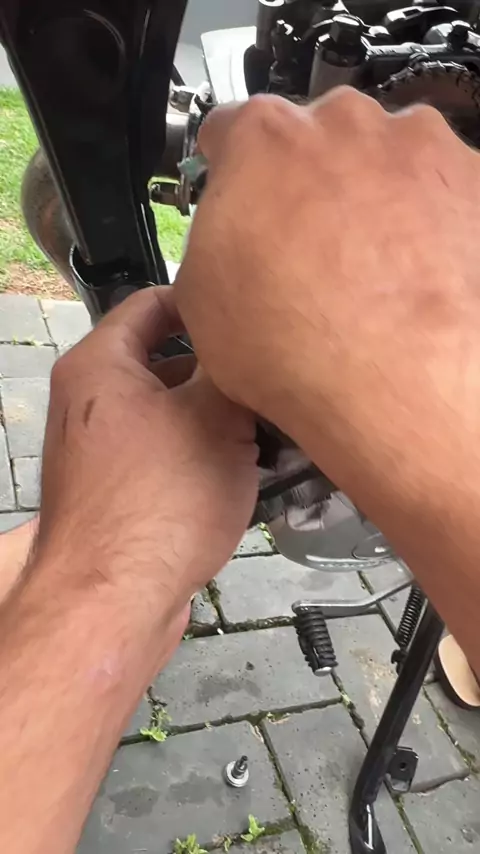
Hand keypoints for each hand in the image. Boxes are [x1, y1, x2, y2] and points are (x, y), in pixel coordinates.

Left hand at [37, 287, 258, 610]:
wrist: (112, 600)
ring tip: (278, 426)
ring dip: (220, 418)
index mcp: (99, 365)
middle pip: (166, 361)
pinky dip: (205, 454)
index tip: (255, 314)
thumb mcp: (215, 418)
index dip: (206, 302)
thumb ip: (233, 369)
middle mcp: (91, 400)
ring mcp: (102, 450)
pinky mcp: (119, 491)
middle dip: (222, 370)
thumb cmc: (162, 496)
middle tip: (276, 375)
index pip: (152, 303)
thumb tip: (249, 345)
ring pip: (173, 413)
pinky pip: (167, 454)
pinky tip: (254, 470)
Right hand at [174, 87, 479, 522]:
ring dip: (371, 205)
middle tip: (305, 256)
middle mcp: (344, 127)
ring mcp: (419, 150)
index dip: (230, 174)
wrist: (402, 386)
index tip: (239, 200)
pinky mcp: (475, 184)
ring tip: (367, 279)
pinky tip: (412, 280)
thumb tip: (226, 248)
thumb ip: (212, 245)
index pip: (231, 133)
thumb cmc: (307, 349)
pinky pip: (440, 194)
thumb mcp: (202, 302)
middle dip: (306, 190)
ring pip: (383, 164)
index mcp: (264, 140)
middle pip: (314, 144)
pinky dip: (427, 226)